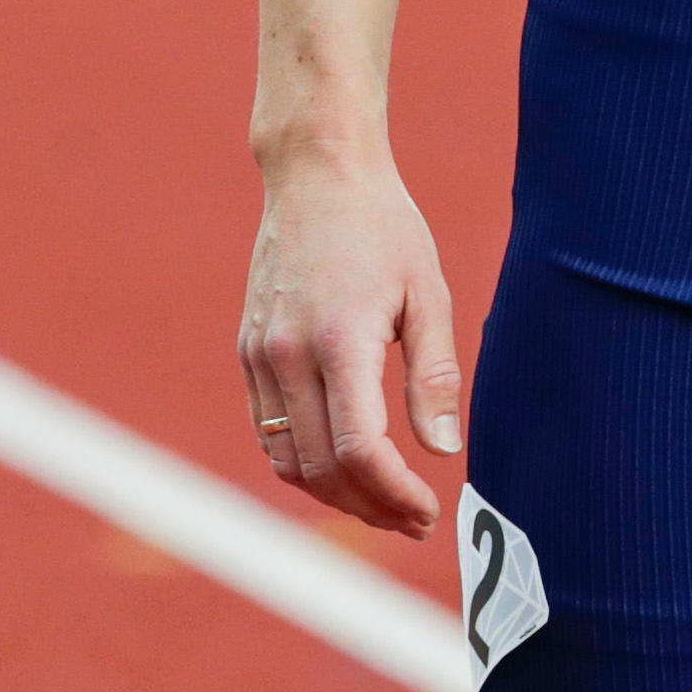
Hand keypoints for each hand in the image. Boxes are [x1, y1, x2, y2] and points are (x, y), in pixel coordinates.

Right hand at [237, 137, 460, 536]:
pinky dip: (302, 464)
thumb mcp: (427, 291)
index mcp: (339, 338)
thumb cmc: (382, 226)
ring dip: (335, 496)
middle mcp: (288, 353)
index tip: (429, 511)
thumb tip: (442, 450)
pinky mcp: (248, 350)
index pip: (359, 448)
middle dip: (370, 507)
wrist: (316, 172)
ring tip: (384, 503)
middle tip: (415, 519)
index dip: (395, 494)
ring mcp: (260, 354)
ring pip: (287, 460)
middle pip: (321, 468)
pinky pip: (267, 431)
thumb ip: (434, 374)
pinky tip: (343, 467)